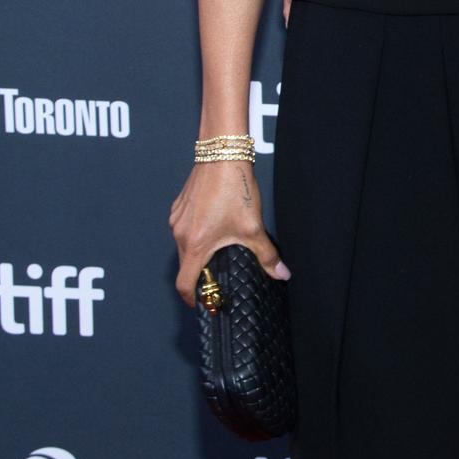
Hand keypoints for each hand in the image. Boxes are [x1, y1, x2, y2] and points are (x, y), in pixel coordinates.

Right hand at [170, 160, 288, 306]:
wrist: (223, 155)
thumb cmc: (234, 189)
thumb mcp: (254, 227)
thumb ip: (267, 256)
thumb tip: (281, 274)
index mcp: (195, 245)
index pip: (185, 283)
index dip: (193, 298)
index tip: (203, 303)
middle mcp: (180, 233)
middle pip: (185, 265)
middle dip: (200, 275)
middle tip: (218, 279)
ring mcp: (177, 219)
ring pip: (184, 246)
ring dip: (199, 253)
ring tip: (220, 250)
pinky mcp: (180, 206)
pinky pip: (184, 229)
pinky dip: (196, 235)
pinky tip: (215, 227)